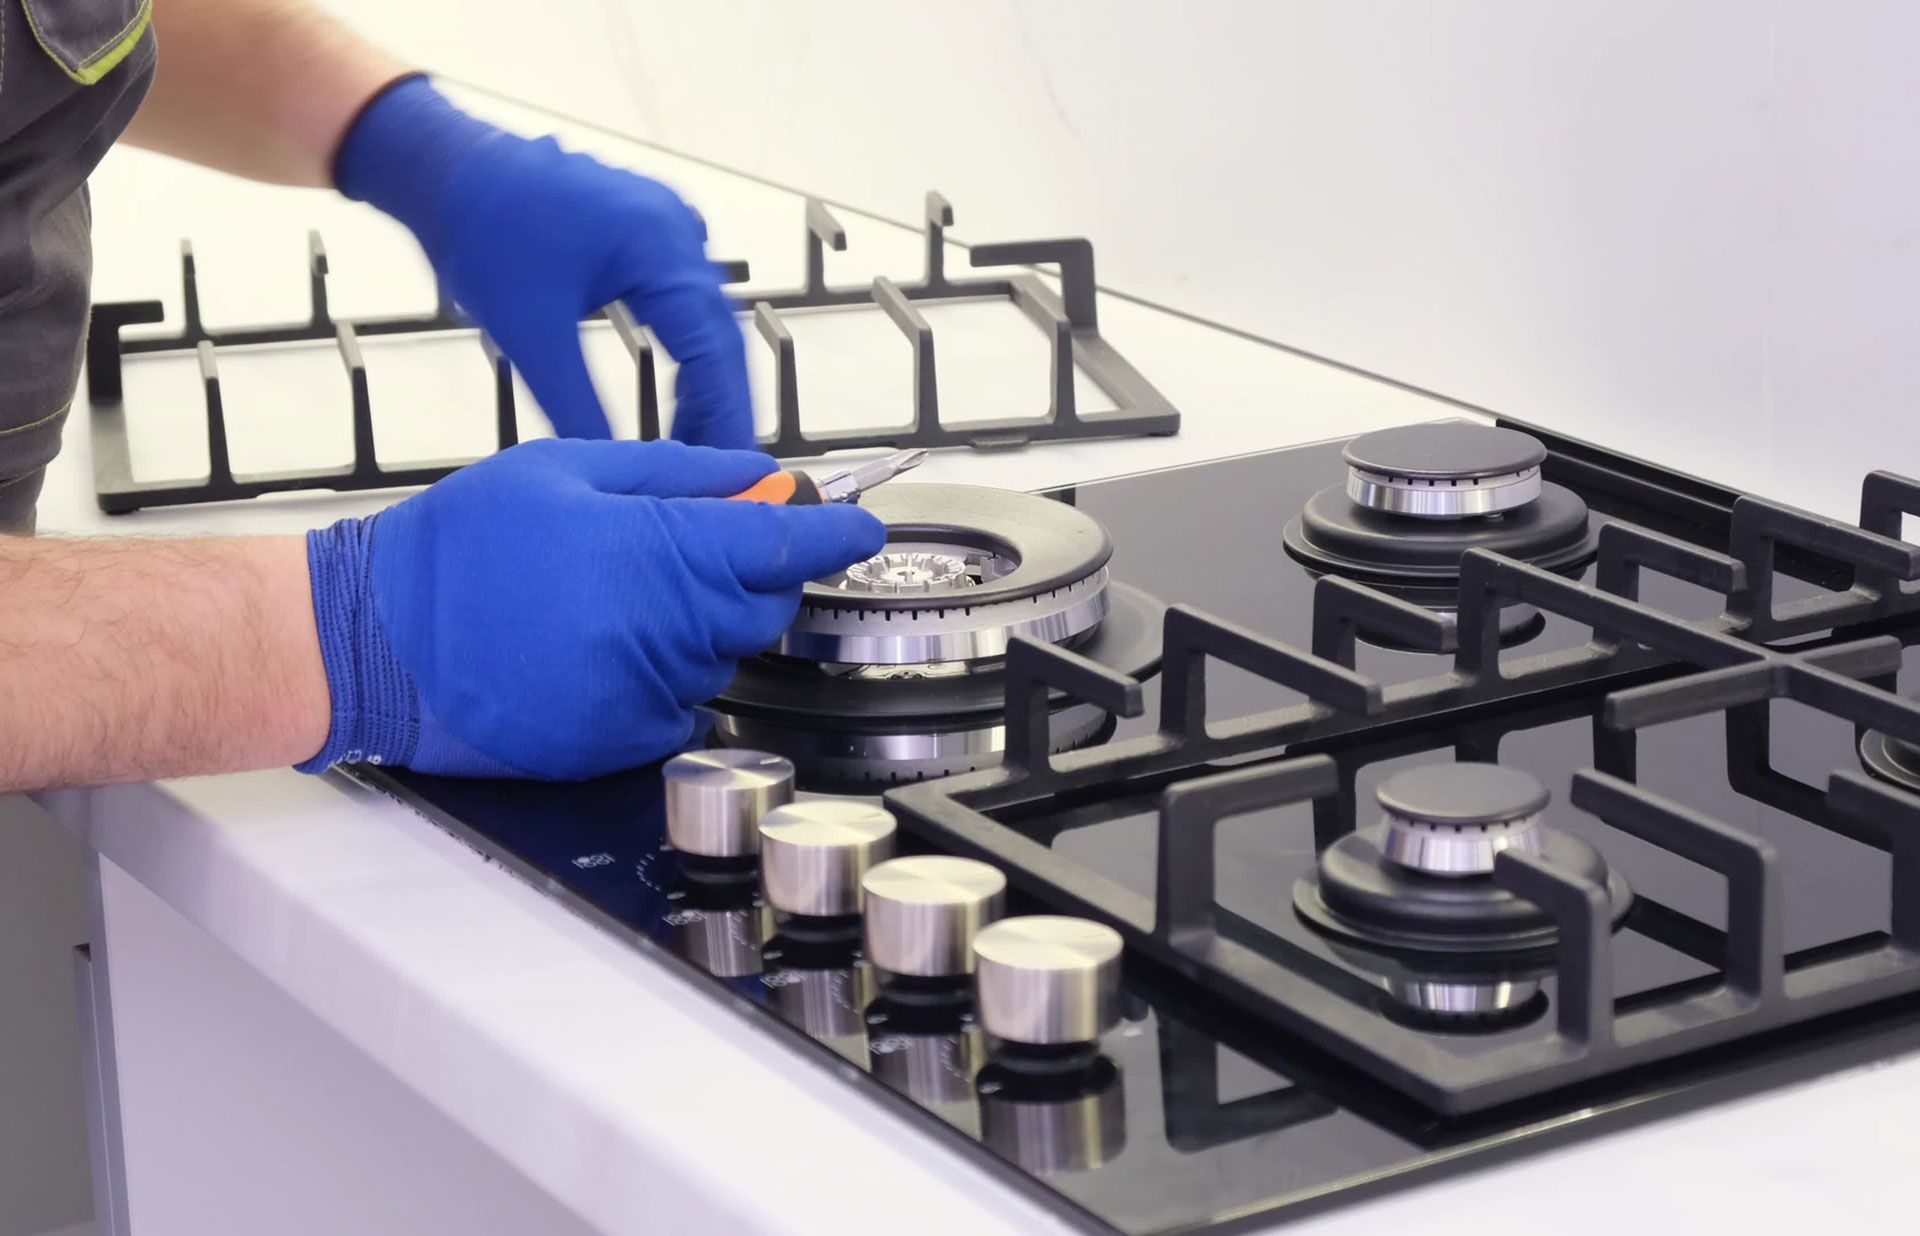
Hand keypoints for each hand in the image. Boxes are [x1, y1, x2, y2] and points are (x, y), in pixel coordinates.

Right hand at [298, 440, 884, 778]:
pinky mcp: (621, 742)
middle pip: (765, 604)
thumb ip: (680, 473)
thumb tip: (759, 476)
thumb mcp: (568, 470)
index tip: (858, 527)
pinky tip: (598, 646)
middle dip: (750, 572)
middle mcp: (663, 632)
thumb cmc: (459, 550)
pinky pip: (681, 705)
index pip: (784, 542)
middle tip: (686, 545)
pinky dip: (662, 674)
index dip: (832, 532)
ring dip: (696, 624)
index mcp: (657, 552)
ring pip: (722, 655)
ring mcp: (644, 694)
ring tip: (609, 596)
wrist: (373, 639)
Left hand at [333, 76, 751, 447]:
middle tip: (718, 469)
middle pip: (721, 337)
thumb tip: (617, 465)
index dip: (727, 415)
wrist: (447, 168)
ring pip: (706, 321)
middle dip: (721, 406)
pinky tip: (677, 392)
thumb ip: (577, 408)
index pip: (715, 350)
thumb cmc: (481, 228)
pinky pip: (686, 301)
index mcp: (660, 246)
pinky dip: (687, 352)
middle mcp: (677, 229)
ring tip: (693, 441)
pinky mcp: (650, 232)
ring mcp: (668, 225)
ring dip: (703, 382)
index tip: (732, 466)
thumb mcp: (531, 335)